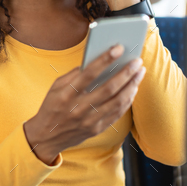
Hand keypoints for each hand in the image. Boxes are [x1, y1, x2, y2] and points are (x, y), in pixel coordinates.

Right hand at [23, 44, 146, 164]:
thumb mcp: (56, 87)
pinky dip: (128, 100)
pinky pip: (117, 113)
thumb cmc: (52, 107)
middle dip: (126, 73)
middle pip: (109, 88)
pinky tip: (133, 89)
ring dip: (132, 85)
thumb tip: (95, 61)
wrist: (46, 137)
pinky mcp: (97, 129)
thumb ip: (74, 74)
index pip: (89, 73)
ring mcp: (89, 120)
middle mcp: (79, 108)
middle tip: (137, 61)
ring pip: (117, 101)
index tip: (119, 48)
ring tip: (140, 73)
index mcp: (67, 94)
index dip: (105, 59)